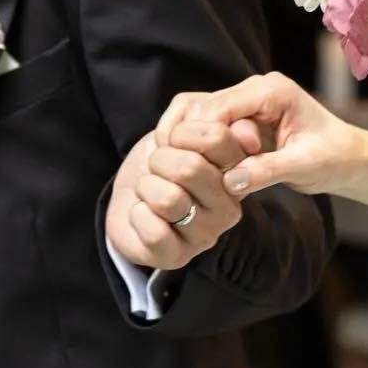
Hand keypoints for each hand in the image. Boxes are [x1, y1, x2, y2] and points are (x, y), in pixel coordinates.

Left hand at [107, 101, 260, 270]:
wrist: (131, 193)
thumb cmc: (160, 158)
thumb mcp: (177, 124)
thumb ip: (195, 111)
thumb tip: (214, 126)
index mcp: (236, 170)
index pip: (219, 138)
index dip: (182, 132)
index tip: (173, 140)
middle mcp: (230, 205)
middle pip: (191, 167)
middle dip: (159, 159)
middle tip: (157, 167)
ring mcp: (207, 234)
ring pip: (169, 199)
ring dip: (146, 187)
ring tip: (150, 191)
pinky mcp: (179, 256)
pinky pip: (154, 231)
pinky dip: (137, 215)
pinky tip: (142, 214)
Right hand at [155, 74, 362, 199]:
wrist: (347, 158)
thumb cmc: (334, 159)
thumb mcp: (304, 167)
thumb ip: (267, 171)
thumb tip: (229, 181)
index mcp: (271, 90)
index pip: (218, 107)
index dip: (204, 139)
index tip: (205, 171)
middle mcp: (253, 89)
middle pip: (201, 111)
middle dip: (199, 144)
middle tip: (208, 177)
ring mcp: (244, 102)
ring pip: (197, 118)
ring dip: (197, 147)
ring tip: (206, 176)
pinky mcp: (238, 117)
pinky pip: (205, 128)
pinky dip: (201, 149)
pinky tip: (206, 172)